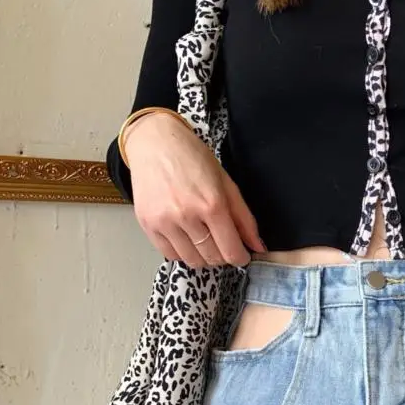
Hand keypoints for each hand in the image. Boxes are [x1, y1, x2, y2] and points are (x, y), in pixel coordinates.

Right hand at [124, 112, 264, 267]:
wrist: (155, 143)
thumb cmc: (193, 159)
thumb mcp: (227, 184)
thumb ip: (244, 218)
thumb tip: (257, 246)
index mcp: (212, 204)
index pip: (231, 251)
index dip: (240, 258)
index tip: (242, 255)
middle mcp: (186, 216)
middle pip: (212, 258)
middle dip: (223, 256)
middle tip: (223, 242)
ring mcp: (164, 222)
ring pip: (192, 260)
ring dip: (203, 256)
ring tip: (204, 239)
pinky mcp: (147, 224)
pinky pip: (170, 254)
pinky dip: (182, 252)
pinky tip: (186, 237)